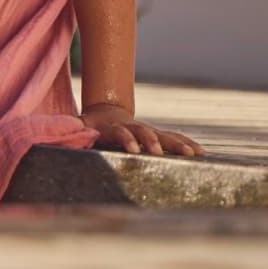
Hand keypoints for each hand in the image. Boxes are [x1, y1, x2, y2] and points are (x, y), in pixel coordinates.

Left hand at [81, 103, 204, 156]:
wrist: (106, 114)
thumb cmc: (93, 126)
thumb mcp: (82, 127)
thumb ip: (75, 131)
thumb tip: (66, 133)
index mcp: (114, 128)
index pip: (121, 133)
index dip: (127, 139)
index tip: (134, 150)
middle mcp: (134, 128)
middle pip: (146, 133)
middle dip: (154, 142)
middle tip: (160, 153)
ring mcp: (148, 131)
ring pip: (164, 135)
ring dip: (177, 144)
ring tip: (192, 154)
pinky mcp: (158, 135)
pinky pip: (174, 138)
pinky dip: (187, 144)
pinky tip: (201, 154)